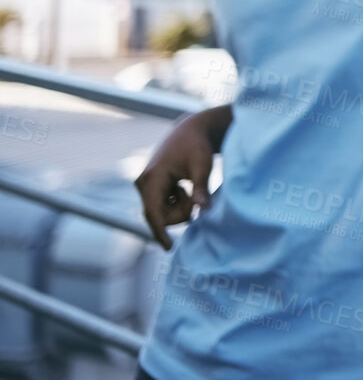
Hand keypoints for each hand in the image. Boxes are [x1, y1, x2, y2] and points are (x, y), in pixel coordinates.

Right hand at [134, 109, 223, 249]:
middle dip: (179, 213)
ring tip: (189, 188)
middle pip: (158, 215)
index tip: (169, 248)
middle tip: (196, 198)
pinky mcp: (149, 187)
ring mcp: (144, 185)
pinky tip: (183, 188)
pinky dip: (175, 203)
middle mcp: (143, 183)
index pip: (153, 212)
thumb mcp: (202, 165)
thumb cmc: (197, 146)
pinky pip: (161, 206)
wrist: (190, 130)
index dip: (160, 232)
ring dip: (178, 207)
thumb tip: (203, 209)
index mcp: (152, 178)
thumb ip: (201, 187)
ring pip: (161, 212)